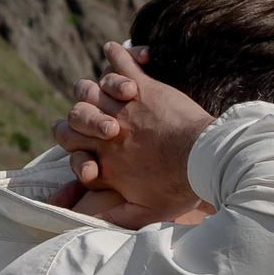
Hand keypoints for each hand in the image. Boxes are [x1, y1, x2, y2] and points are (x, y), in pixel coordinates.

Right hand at [50, 42, 214, 226]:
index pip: (69, 148)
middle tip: (108, 128)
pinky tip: (113, 48)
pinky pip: (121, 62)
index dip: (74, 152)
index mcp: (104, 158)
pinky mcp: (142, 86)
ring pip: (90, 87)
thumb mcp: (145, 212)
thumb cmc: (177, 187)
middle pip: (73, 114)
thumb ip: (118, 217)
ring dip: (98, 88)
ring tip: (117, 92)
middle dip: (80, 118)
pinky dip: (118, 54)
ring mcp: (122, 105)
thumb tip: (95, 226)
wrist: (204, 159)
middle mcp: (107, 130)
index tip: (91, 164)